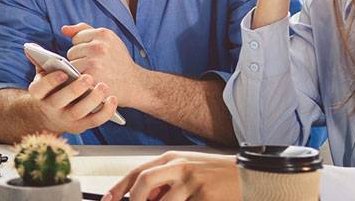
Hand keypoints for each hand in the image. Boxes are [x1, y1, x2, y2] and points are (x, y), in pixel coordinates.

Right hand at [23, 49, 119, 134]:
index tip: (63, 72)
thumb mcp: (45, 76)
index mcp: (40, 94)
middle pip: (59, 101)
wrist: (58, 113)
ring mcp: (66, 119)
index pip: (39, 89)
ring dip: (91, 100)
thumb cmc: (54, 87)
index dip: (50, 81)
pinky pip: (94, 121)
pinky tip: (113, 99)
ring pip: (78, 112)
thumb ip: (42, 61)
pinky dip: (105, 112)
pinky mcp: (82, 125)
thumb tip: (33, 47)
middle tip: (88, 77)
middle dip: (73, 90)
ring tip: (103, 86)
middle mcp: (51, 108)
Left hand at [62, 24, 147, 109]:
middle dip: (80, 59)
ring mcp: (94, 62)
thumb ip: (84, 31)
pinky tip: (91, 82)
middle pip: (71, 52)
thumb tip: (63, 29)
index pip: (77, 38)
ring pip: (71, 64)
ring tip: (94, 75)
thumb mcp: (108, 40)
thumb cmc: (119, 62)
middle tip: (97, 67)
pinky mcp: (91, 77)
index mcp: (103, 34)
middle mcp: (99, 46)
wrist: (136, 84)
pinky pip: (73, 76)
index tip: (97, 56)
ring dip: (78, 71)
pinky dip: (79, 81)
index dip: (84, 48)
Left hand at [105, 151, 238, 200]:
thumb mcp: (185, 171)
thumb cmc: (213, 174)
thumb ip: (163, 181)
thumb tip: (144, 197)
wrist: (246, 176)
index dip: (119, 187)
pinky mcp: (206, 196)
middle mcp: (180, 167)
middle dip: (136, 199)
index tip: (109, 199)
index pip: (137, 172)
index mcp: (171, 159)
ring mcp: (193, 182)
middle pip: (145, 182)